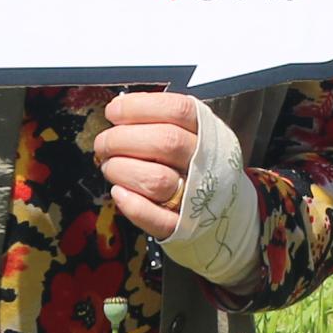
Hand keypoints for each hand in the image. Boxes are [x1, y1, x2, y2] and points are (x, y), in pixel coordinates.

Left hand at [97, 90, 205, 238]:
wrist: (229, 209)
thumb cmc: (198, 164)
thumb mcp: (193, 132)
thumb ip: (162, 120)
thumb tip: (120, 110)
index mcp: (208, 132)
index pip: (177, 109)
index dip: (139, 107)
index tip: (114, 111)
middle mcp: (205, 161)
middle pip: (165, 141)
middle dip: (122, 139)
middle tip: (104, 143)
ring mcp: (196, 195)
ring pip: (157, 180)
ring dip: (122, 170)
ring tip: (110, 167)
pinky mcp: (184, 225)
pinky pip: (158, 219)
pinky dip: (133, 205)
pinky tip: (119, 193)